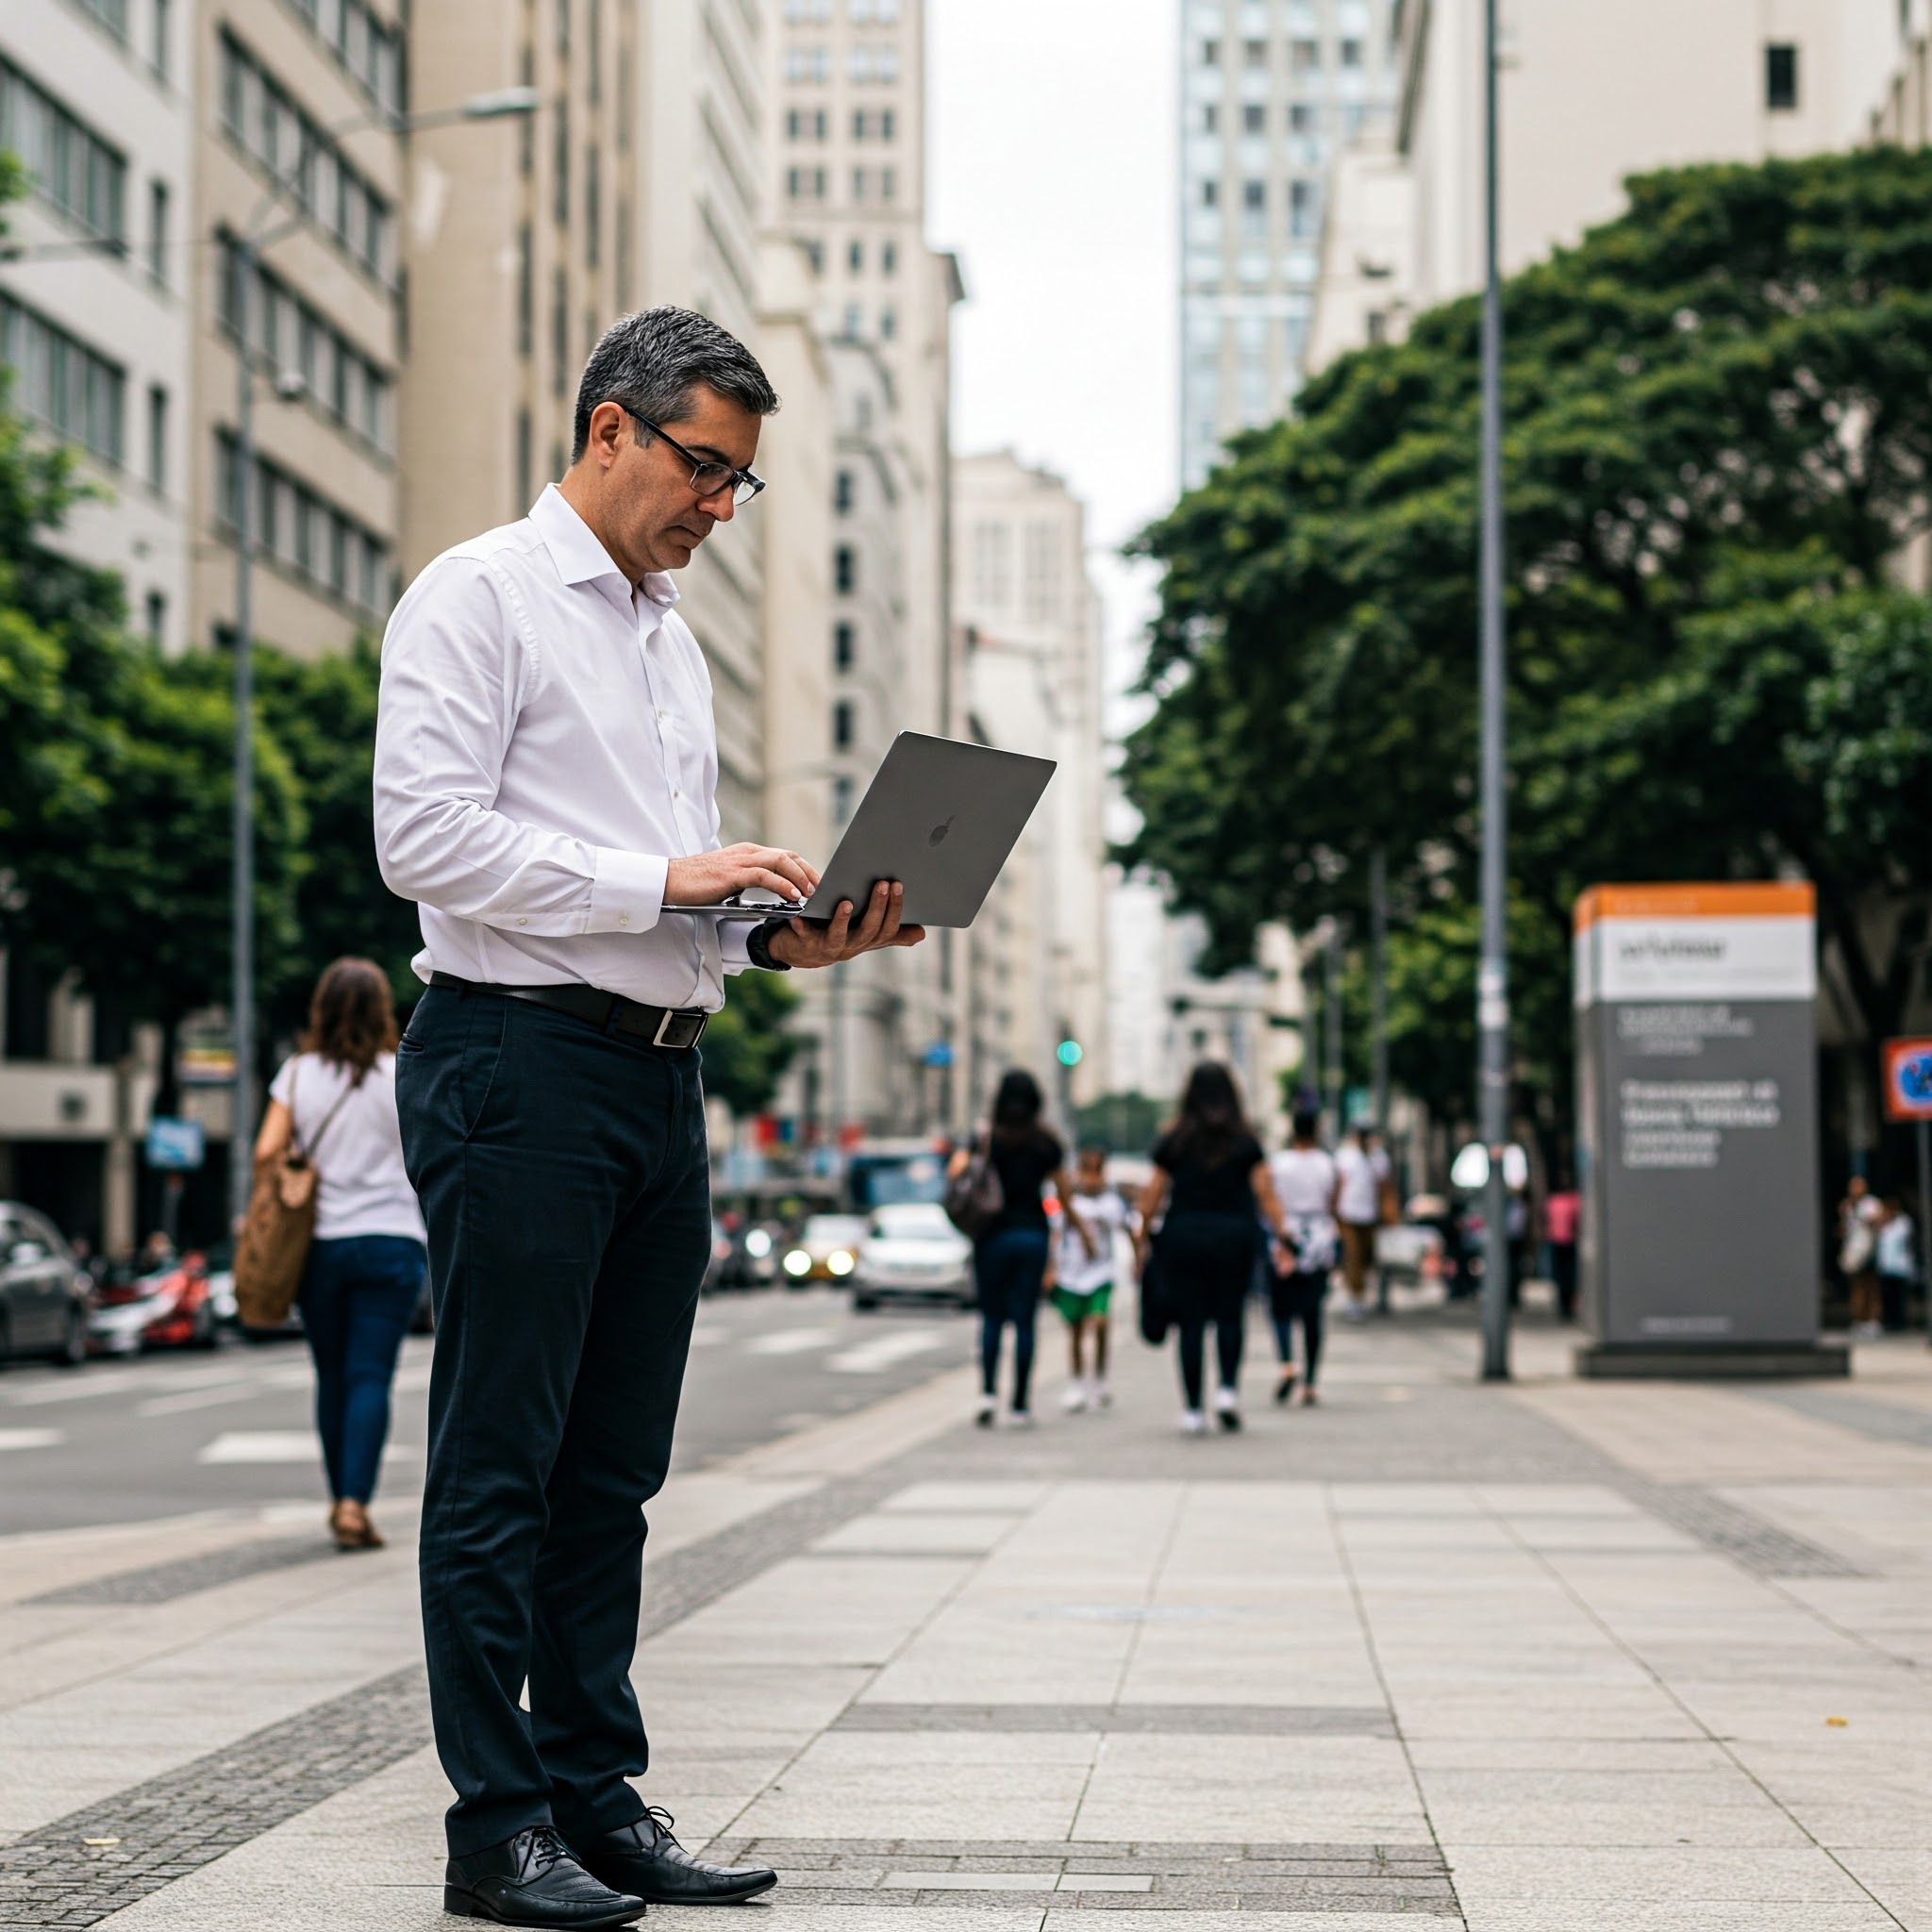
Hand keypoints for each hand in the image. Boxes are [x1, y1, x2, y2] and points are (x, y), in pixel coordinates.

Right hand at [666, 844, 819, 906]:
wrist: (671, 881)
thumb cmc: (698, 883)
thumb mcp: (730, 878)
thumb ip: (750, 879)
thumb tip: (771, 890)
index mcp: (748, 852)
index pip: (784, 855)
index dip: (804, 867)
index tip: (816, 882)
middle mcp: (748, 852)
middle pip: (789, 856)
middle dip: (809, 871)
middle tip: (821, 888)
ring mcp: (741, 861)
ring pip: (781, 862)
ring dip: (801, 878)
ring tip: (812, 893)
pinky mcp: (734, 874)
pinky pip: (766, 876)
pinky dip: (783, 885)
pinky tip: (793, 896)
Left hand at [767, 881, 925, 967]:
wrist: (803, 953)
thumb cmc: (839, 935)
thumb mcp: (868, 935)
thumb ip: (893, 934)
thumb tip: (922, 933)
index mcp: (868, 940)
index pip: (888, 928)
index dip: (895, 908)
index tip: (898, 885)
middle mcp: (852, 947)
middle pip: (869, 930)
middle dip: (877, 907)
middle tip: (882, 883)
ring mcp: (829, 947)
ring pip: (840, 936)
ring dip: (843, 920)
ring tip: (846, 902)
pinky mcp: (806, 943)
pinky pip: (805, 935)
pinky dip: (803, 925)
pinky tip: (799, 914)